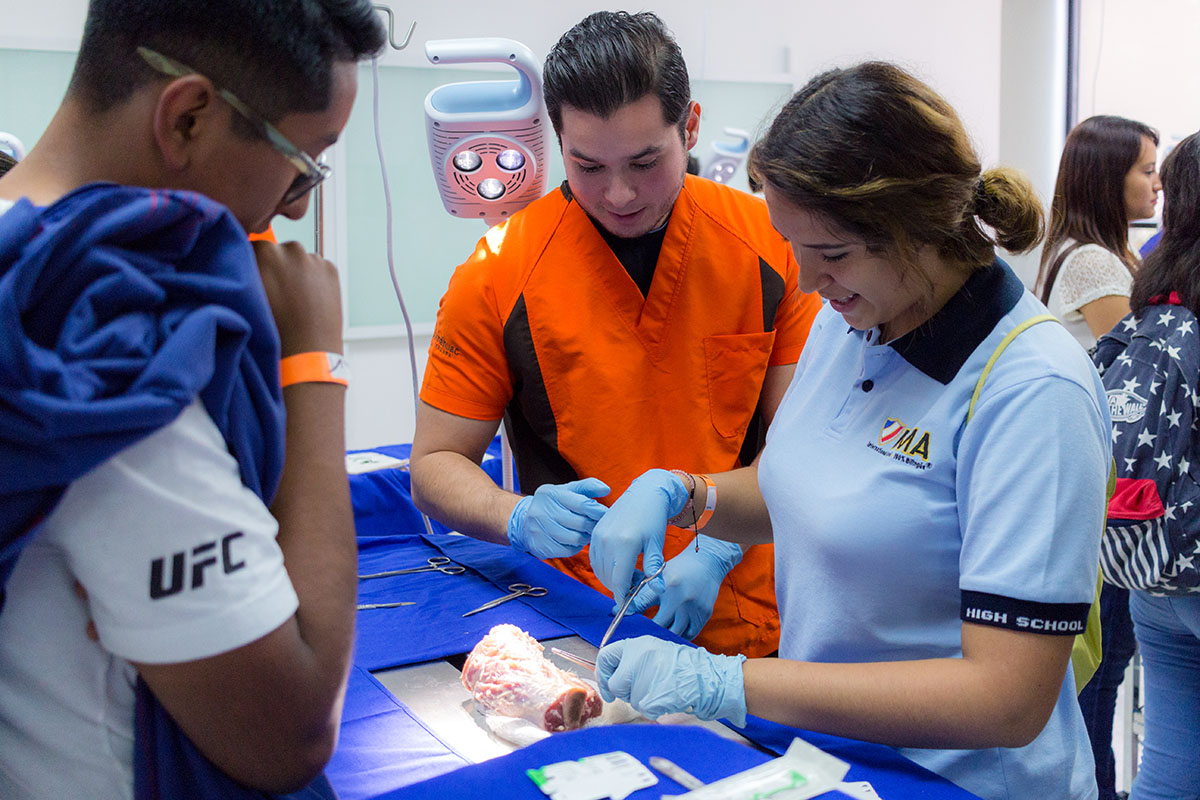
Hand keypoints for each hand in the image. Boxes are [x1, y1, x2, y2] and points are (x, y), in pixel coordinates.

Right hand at [253, 240, 342, 356]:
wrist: (306, 348)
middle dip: (278, 267)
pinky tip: (310, 299)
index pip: (256, 248)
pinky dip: (315, 279)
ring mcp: (314, 258)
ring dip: (297, 272)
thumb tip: (242, 258)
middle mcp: (291, 249)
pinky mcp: (331, 268)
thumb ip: (244, 270)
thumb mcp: (248, 295)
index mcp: (265, 252)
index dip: (256, 264)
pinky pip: (319, 268)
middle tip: (278, 292)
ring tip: (295, 299)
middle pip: (280, 251)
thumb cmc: (273, 326)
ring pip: (300, 260)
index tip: (259, 279)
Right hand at [506, 478, 609, 558]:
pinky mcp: (539, 546)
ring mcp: (538, 529)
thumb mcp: (568, 490)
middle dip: (593, 525)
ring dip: (585, 537)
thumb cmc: (554, 504)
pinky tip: (575, 541)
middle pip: (580, 523)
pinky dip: (575, 547)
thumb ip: (587, 487)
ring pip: (574, 538)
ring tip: (587, 533)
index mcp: (551, 493)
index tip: (605, 513)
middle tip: (598, 526)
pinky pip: (567, 550)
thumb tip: (606, 489)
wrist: (524, 521)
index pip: (582, 503)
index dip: (597, 510)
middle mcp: (542, 510)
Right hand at [589, 469, 688, 600]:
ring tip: (631, 574)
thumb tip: (657, 590)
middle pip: (608, 578)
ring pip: (599, 570)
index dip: (623, 597)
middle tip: (637, 585)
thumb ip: (654, 568)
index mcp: (625, 544)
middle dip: (620, 588)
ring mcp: (597, 536)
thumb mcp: (656, 544)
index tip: (629, 606)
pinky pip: (595, 559)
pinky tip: (619, 565)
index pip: (619, 581)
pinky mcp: (594, 533)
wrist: (644, 493)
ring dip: (612, 579)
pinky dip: (604, 567)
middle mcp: (607, 540)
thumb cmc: (653, 518)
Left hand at [596, 636, 746, 726]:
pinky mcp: (649, 698)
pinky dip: (653, 708)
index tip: (608, 685)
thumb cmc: (681, 665)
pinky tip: (666, 698)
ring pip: (629, 699)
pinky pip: (643, 708)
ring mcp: (642, 679)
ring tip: (661, 688)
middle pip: (615, 684)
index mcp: (636, 645)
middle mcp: (635, 660)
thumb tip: (612, 673)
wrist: (704, 676)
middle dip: (624, 691)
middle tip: (642, 690)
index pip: (605, 656)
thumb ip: (632, 658)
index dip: (603, 673)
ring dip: (641, 699)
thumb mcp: (654, 650)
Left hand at [620, 535, 742, 639]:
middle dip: (648, 631)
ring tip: (655, 637)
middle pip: (660, 626)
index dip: (633, 619)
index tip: (625, 626)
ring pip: (675, 633)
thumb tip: (618, 611)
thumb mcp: (659, 577)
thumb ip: (641, 595)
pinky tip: (672, 634)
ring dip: (665, 637)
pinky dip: (680, 636)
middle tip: (640, 635)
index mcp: (667, 586)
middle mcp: (682, 598)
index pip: (643, 606)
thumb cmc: (679, 569)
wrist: (708, 562)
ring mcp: (695, 608)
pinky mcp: (704, 614)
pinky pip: (690, 634)